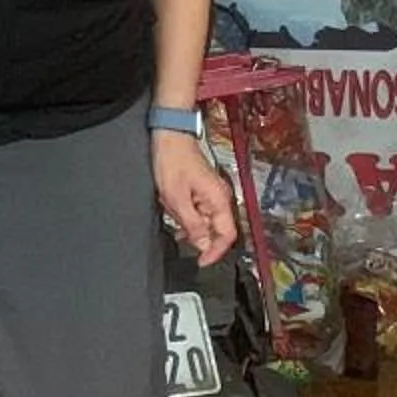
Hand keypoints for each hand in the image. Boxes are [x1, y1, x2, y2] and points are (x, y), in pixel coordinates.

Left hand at [152, 131, 236, 263]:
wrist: (169, 135)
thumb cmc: (172, 160)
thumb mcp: (176, 197)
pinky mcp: (202, 190)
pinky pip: (197, 209)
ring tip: (170, 206)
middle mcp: (220, 198)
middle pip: (214, 229)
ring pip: (203, 220)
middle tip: (176, 224)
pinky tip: (171, 204)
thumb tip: (204, 245)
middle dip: (194, 231)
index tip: (201, 261)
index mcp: (219, 200)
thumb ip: (192, 223)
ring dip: (186, 220)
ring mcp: (212, 194)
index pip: (227, 235)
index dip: (216, 251)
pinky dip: (184, 212)